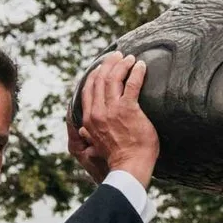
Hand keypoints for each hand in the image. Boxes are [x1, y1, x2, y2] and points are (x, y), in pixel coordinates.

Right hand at [72, 49, 160, 187]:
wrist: (129, 167)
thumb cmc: (118, 158)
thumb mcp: (97, 144)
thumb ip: (90, 134)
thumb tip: (83, 131)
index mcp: (89, 119)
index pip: (88, 90)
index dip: (94, 74)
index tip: (101, 66)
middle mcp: (98, 112)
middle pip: (99, 79)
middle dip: (108, 64)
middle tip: (117, 55)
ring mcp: (112, 110)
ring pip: (114, 79)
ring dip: (121, 65)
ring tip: (129, 58)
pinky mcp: (129, 109)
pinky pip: (131, 84)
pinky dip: (135, 72)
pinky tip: (140, 66)